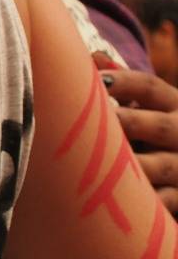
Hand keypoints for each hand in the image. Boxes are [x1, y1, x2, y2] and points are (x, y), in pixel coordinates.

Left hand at [103, 68, 177, 213]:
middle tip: (88, 126)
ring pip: (161, 165)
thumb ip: (123, 85)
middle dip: (125, 123)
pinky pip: (164, 201)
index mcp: (174, 104)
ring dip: (129, 166)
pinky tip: (113, 201)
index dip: (121, 81)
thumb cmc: (153, 134)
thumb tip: (94, 57)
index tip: (91, 81)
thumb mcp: (148, 106)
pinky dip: (142, 202)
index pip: (150, 87)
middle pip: (157, 125)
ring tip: (93, 165)